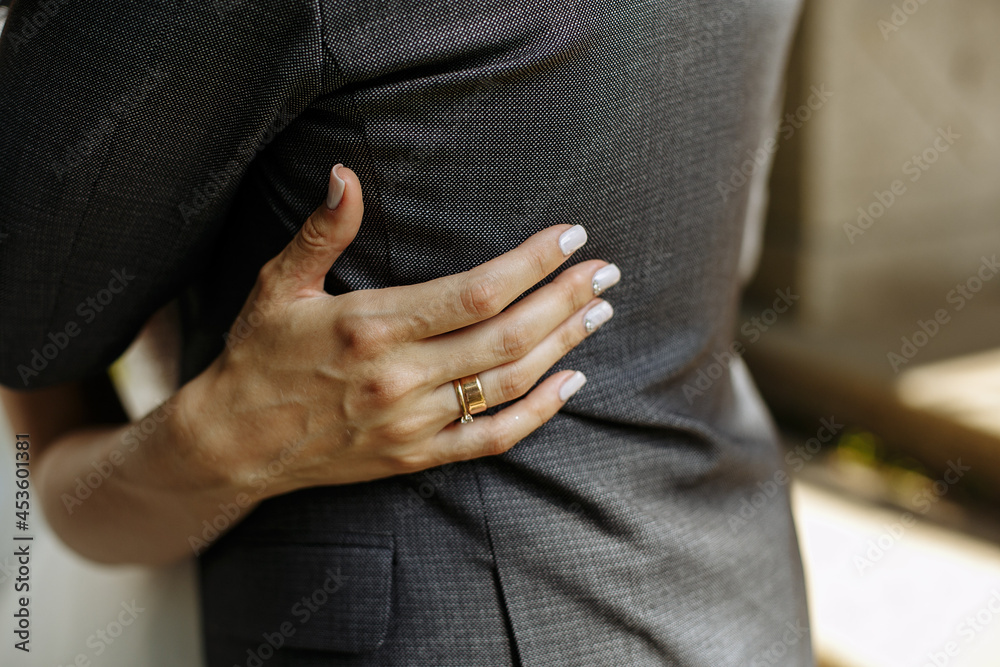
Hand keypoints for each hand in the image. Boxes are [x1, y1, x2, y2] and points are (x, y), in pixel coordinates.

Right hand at [181, 164, 620, 497]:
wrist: (233, 443)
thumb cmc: (259, 354)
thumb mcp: (279, 284)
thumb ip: (322, 231)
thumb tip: (345, 174)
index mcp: (371, 325)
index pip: (475, 290)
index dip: (531, 262)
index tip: (569, 237)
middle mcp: (400, 376)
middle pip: (506, 335)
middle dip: (565, 299)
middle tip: (605, 272)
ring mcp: (413, 422)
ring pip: (508, 383)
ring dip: (562, 346)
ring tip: (598, 312)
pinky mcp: (416, 456)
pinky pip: (492, 439)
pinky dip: (538, 413)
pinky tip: (570, 383)